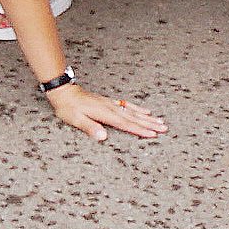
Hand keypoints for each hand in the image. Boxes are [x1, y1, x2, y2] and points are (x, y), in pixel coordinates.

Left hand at [46, 78, 167, 140]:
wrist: (64, 91)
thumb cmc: (68, 107)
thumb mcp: (75, 119)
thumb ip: (90, 127)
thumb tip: (103, 137)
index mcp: (104, 114)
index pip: (125, 124)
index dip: (139, 130)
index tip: (153, 135)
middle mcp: (111, 108)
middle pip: (133, 118)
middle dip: (149, 124)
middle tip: (164, 128)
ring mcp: (111, 104)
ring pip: (133, 112)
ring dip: (147, 117)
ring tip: (160, 121)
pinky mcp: (109, 103)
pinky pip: (127, 106)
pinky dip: (138, 109)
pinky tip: (145, 111)